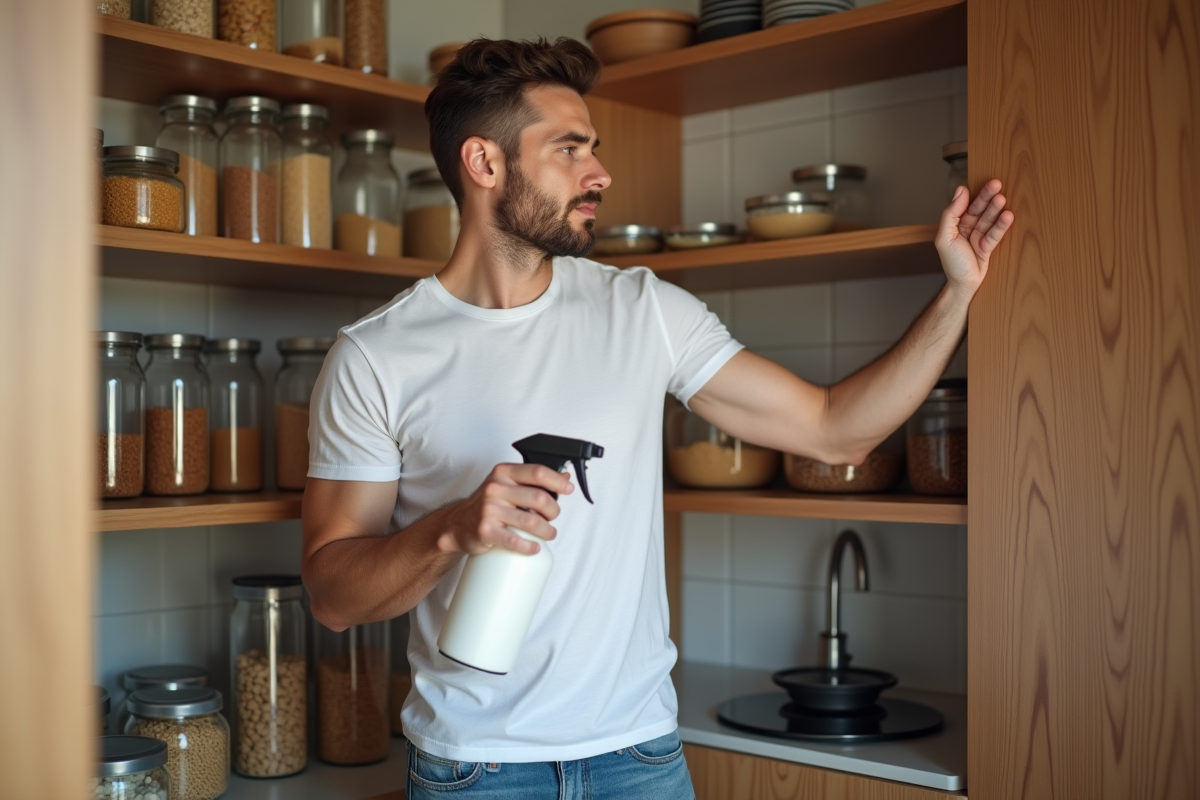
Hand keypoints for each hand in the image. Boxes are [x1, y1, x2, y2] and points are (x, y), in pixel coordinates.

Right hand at [439, 464, 573, 555]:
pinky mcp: (485, 530)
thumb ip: (533, 479)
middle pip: (539, 498)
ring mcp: (489, 509)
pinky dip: (529, 547)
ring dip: (547, 531)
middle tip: (552, 518)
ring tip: (548, 534)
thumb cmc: (487, 503)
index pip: (537, 472)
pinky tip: (534, 548)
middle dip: (554, 511)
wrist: (458, 523)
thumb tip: (564, 476)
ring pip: (531, 522)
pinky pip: (514, 541)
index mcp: (504, 472)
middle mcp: (495, 488)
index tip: (568, 489)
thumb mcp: (507, 484)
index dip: (557, 481)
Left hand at [936, 179, 1014, 296]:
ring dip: (996, 210)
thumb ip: (950, 215)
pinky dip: (1001, 225)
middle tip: (997, 184)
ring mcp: (979, 236)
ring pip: (989, 219)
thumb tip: (960, 191)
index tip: (984, 182)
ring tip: (1002, 200)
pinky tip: (1008, 216)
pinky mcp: (989, 245)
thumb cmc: (952, 263)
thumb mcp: (945, 238)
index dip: (975, 194)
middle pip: (979, 209)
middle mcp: (967, 228)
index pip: (965, 205)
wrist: (964, 285)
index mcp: (955, 224)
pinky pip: (996, 233)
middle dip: (988, 198)